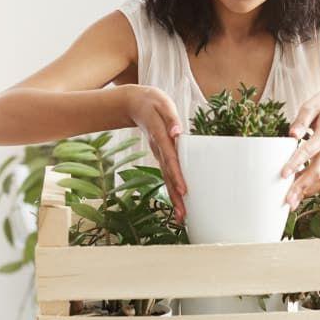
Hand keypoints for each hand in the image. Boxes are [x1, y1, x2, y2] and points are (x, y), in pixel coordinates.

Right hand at [122, 84, 187, 221]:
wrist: (135, 104)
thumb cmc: (153, 103)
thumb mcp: (162, 105)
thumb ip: (171, 119)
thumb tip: (177, 132)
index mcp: (161, 137)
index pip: (171, 159)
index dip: (177, 174)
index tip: (183, 190)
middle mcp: (159, 149)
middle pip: (168, 175)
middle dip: (175, 194)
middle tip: (183, 213)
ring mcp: (158, 154)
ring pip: (166, 178)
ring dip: (173, 197)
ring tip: (181, 216)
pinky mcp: (160, 155)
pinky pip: (166, 174)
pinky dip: (171, 188)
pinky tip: (178, 202)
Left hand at [282, 87, 319, 208]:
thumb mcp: (312, 106)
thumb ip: (301, 120)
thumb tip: (292, 134)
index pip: (309, 151)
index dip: (296, 163)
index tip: (283, 174)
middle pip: (316, 172)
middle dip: (301, 187)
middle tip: (287, 200)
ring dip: (307, 192)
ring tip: (291, 203)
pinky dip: (312, 189)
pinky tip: (298, 194)